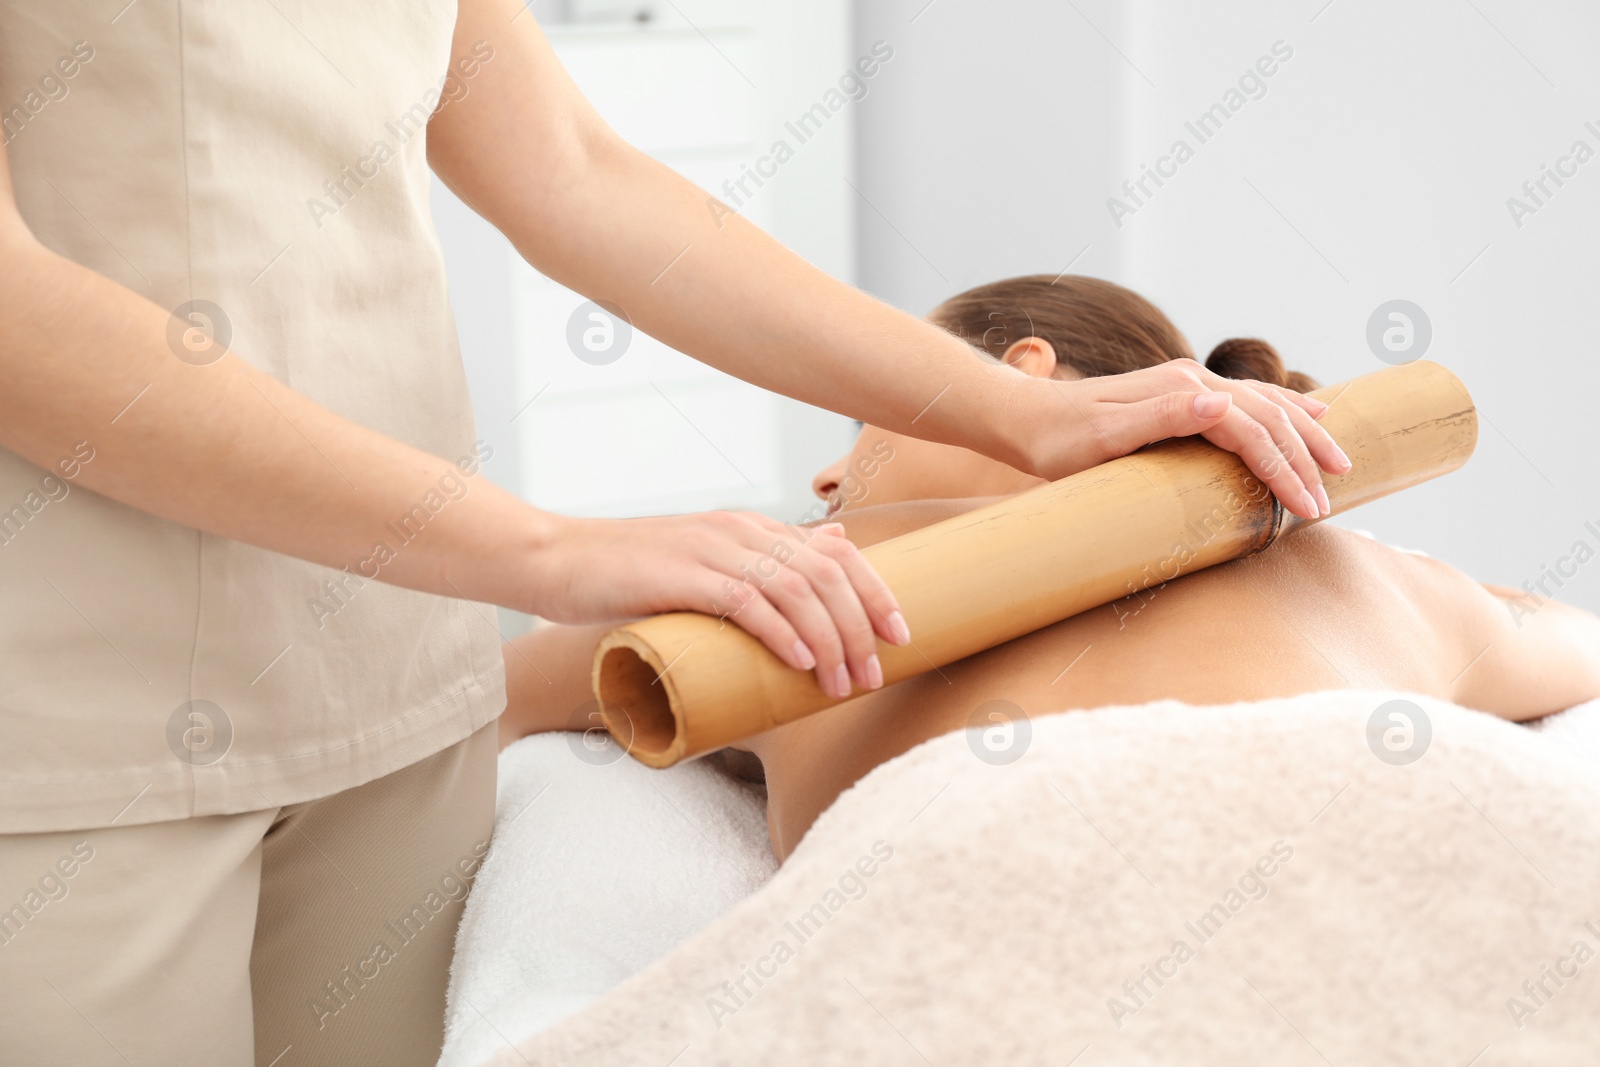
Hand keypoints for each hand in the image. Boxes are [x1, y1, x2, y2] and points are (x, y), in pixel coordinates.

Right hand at [525, 511, 909, 698]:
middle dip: (862, 627)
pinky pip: (748, 601)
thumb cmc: (630, 579)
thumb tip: (827, 562)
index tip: (901, 637)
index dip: (877, 591)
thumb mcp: (705, 569)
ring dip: (831, 641)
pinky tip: (802, 663)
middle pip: (827, 573)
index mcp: (751, 528)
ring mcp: (712, 549)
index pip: (837, 550)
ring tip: (844, 685)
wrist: (557, 563)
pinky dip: (782, 633)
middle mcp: (740, 530)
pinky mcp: (683, 575)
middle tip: (875, 676)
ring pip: (796, 589)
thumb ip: (758, 570)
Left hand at [1016, 361, 1351, 519]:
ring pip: (1265, 404)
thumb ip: (1161, 417)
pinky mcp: (1181, 394)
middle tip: (1327, 502)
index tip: (1307, 509)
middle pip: (1268, 416)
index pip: (1251, 430)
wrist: (1026, 419)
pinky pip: (1249, 400)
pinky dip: (1285, 409)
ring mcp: (1187, 384)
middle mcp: (1190, 381)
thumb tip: (1217, 403)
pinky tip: (1308, 414)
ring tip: (1337, 462)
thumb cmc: (1058, 442)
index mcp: (1180, 390)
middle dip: (1304, 458)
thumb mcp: (1102, 438)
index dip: (1284, 469)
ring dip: (1304, 433)